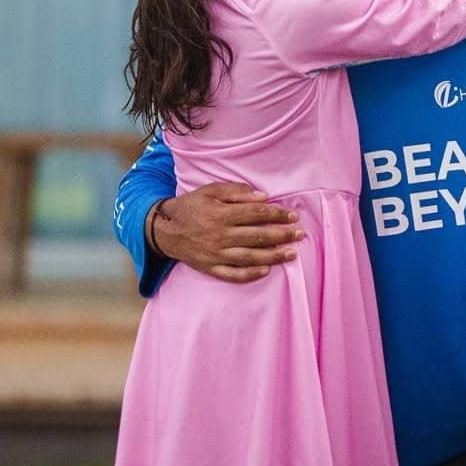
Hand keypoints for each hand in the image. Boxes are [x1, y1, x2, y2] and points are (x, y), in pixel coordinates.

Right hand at [148, 182, 302, 283]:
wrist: (165, 230)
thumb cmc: (191, 207)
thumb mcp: (210, 191)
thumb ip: (236, 192)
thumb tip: (263, 197)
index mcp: (221, 214)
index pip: (255, 214)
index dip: (276, 215)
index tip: (292, 216)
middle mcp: (220, 235)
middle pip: (257, 236)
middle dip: (282, 235)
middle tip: (300, 234)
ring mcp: (215, 254)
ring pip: (250, 257)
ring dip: (273, 256)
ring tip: (292, 254)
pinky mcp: (210, 267)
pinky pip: (233, 274)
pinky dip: (250, 274)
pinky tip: (266, 270)